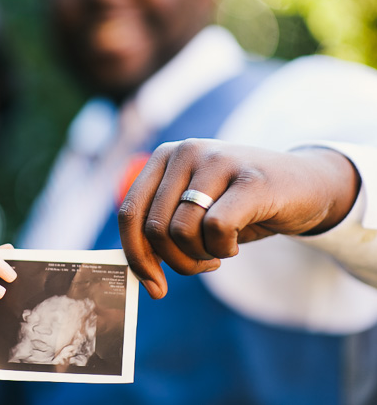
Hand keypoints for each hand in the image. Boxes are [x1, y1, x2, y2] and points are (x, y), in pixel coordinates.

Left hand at [118, 139, 359, 298]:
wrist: (306, 185)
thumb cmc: (240, 205)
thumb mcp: (193, 212)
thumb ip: (161, 230)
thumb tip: (137, 270)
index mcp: (164, 157)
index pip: (130, 213)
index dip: (135, 255)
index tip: (153, 286)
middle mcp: (185, 151)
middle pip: (155, 228)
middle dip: (176, 261)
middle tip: (202, 263)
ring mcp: (217, 160)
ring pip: (182, 231)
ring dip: (201, 256)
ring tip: (220, 248)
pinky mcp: (249, 179)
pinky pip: (216, 229)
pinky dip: (223, 248)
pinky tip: (235, 242)